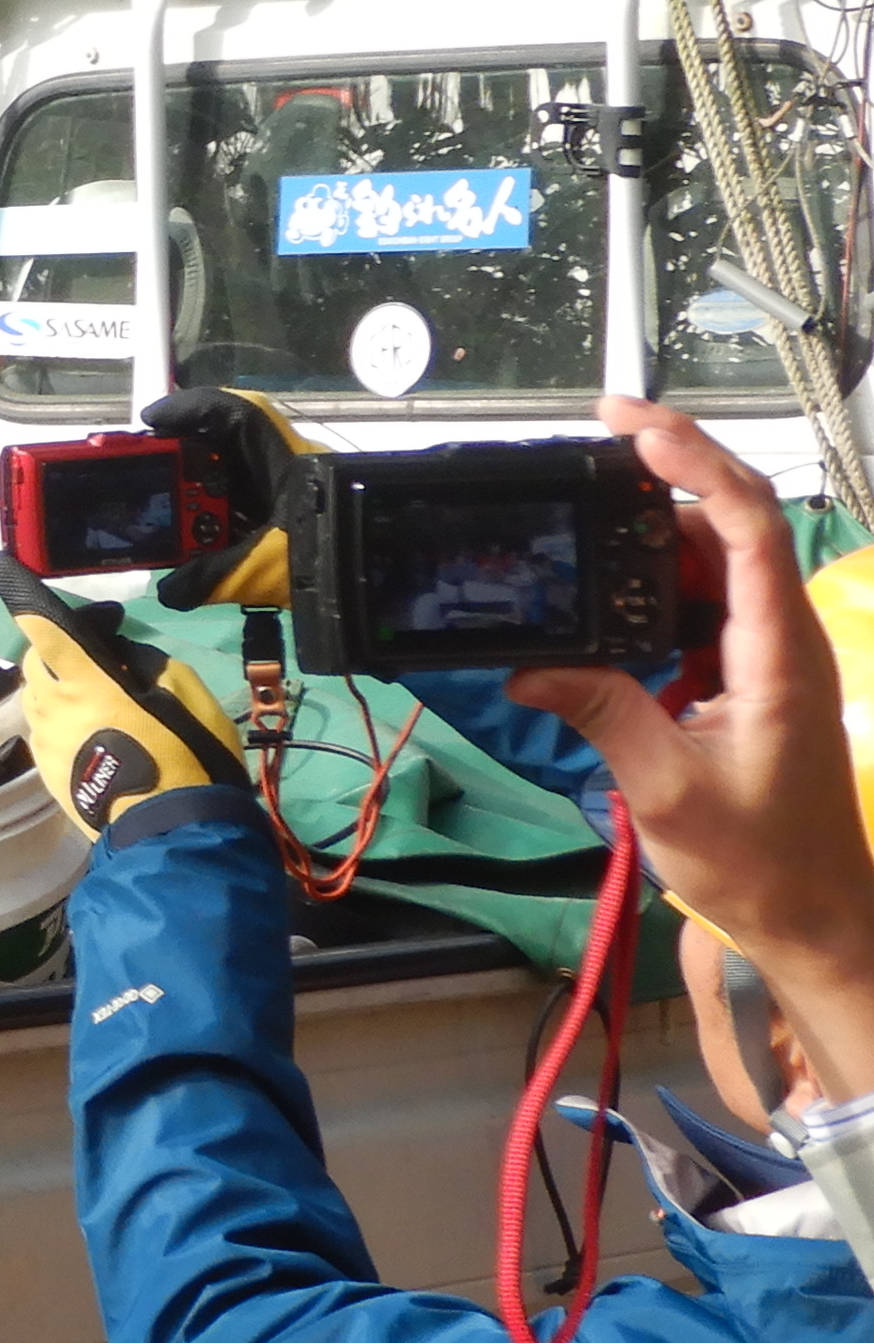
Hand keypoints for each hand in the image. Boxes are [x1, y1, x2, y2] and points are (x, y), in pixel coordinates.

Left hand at [0, 553, 243, 828]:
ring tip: (100, 701)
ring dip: (58, 687)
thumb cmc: (188, 758)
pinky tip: (97, 736)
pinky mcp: (45, 772)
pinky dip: (62, 721)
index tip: (1, 568)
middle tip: (96, 659)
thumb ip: (144, 663)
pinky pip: (45, 730)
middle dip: (55, 650)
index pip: (44, 629)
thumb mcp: (185, 695)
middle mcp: (53, 708)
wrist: (171, 833)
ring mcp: (45, 743)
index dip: (23, 597)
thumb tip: (116, 656)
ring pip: (37, 697)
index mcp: (87, 683)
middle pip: (35, 661)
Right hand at [141, 386, 312, 612]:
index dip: (191, 407)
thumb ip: (210, 576)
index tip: (151, 420)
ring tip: (168, 517)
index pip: (237, 413)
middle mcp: (287, 468)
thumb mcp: (264, 567)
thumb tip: (168, 589)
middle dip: (184, 458)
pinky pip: (251, 510)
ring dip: (200, 497)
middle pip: (228, 447)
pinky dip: (222, 522)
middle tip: (148, 476)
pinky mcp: (296, 519)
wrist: (379, 582)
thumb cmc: (329, 557)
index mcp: (284, 460)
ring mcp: (292, 494)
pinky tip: (201, 545)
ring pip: (238, 481)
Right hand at [520, 396, 873, 1104]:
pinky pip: (707, 606)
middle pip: (736, 523)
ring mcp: (771, 657)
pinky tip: (606, 590)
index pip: (747, 525)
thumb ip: (601, 712)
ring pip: (719, 562)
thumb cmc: (759, 863)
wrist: (815, 916)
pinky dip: (656, 584)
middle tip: (594, 440)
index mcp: (778, 654)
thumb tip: (527, 666)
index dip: (693, 463)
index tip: (632, 426)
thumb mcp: (666, 789)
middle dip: (669, 472)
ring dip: (655, 532)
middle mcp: (783, 640)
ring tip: (583, 515)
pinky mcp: (751, 679)